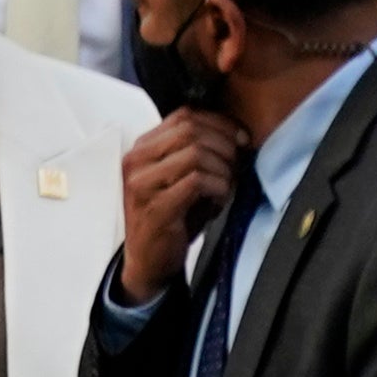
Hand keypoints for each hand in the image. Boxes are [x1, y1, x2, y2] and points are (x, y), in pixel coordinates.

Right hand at [116, 108, 246, 302]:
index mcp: (142, 148)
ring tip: (228, 184)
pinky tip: (220, 198)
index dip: (218, 122)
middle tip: (238, 161)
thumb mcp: (180, 177)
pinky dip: (218, 187)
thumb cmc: (170, 217)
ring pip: (195, 153)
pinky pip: (196, 182)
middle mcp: (136, 161)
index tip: (240, 137)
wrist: (149, 261)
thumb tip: (237, 137)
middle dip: (224, 143)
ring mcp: (142, 184)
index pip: (183, 115)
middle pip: (190, 130)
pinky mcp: (155, 208)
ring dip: (222, 168)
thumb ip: (197, 152)